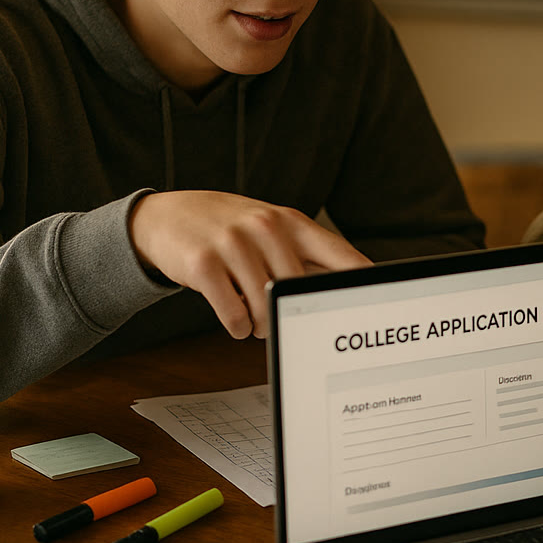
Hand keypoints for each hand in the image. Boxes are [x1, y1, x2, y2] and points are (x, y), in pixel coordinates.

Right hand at [128, 191, 369, 338]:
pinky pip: (235, 315)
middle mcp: (266, 227)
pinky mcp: (203, 263)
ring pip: (267, 310)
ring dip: (262, 326)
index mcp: (291, 222)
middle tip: (276, 319)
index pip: (340, 256)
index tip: (375, 305)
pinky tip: (234, 318)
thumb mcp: (271, 229)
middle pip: (300, 294)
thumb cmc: (230, 229)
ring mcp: (234, 243)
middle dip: (290, 317)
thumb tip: (349, 288)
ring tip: (252, 317)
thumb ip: (306, 254)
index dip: (362, 282)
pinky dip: (237, 327)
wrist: (166, 216)